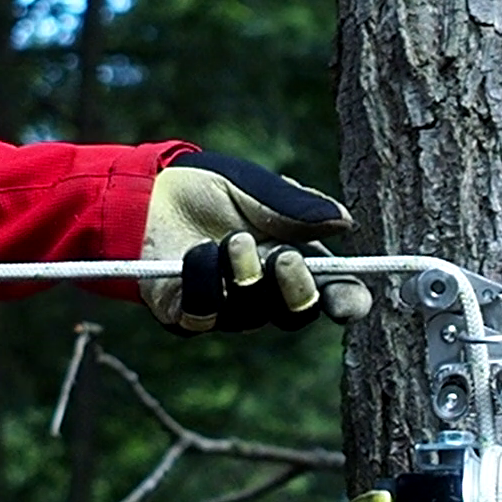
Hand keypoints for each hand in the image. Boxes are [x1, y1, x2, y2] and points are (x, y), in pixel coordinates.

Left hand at [140, 154, 369, 332]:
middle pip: (297, 315)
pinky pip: (204, 313)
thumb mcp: (256, 187)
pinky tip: (199, 252)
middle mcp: (265, 291)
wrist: (149, 191)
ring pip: (251, 314)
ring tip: (233, 239)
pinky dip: (206, 281)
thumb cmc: (209, 188)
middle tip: (286, 256)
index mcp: (294, 259)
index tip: (351, 303)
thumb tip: (344, 221)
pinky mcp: (186, 314)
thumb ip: (296, 206)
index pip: (333, 292)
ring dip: (246, 274)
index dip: (348, 302)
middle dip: (296, 289)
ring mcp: (227, 308)